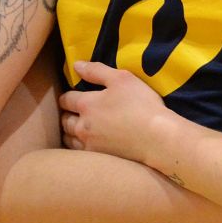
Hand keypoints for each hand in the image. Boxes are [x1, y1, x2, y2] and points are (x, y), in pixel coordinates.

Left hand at [59, 61, 181, 163]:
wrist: (156, 137)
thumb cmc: (141, 104)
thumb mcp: (122, 79)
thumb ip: (97, 71)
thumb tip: (76, 65)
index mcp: (86, 104)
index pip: (66, 99)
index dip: (68, 96)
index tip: (73, 96)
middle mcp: (82, 125)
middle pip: (65, 120)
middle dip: (68, 114)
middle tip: (75, 112)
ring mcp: (88, 144)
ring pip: (68, 137)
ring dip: (70, 131)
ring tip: (78, 128)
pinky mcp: (97, 157)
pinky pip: (78, 151)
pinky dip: (78, 145)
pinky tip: (86, 143)